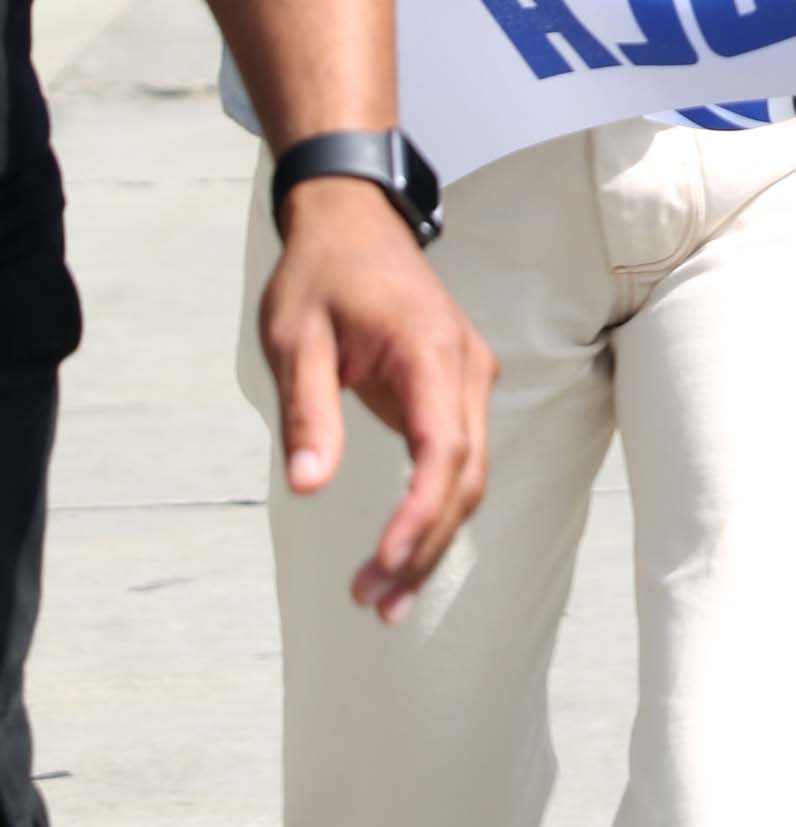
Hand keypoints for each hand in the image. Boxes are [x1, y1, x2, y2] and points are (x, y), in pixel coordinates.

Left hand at [259, 178, 496, 618]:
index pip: (443, 449)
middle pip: (464, 476)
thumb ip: (307, 412)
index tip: (385, 563)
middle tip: (374, 606)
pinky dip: (435, 510)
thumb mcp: (295, 340)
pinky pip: (458, 460)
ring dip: (433, 538)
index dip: (421, 514)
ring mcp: (470, 378)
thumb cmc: (319, 276)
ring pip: (468, 476)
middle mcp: (467, 368)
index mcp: (431, 352)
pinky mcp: (459, 388)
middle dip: (425, 547)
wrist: (352, 221)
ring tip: (384, 600)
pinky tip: (404, 554)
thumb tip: (307, 487)